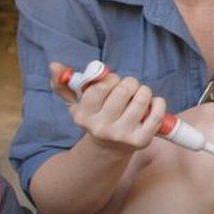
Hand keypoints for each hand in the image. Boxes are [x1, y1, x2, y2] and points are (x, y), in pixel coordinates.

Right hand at [49, 62, 166, 152]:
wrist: (109, 148)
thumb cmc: (95, 117)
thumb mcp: (76, 103)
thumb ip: (63, 83)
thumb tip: (54, 65)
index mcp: (83, 116)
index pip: (101, 87)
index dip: (112, 79)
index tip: (113, 81)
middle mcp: (101, 128)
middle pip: (124, 90)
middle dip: (130, 82)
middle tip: (129, 87)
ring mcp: (122, 135)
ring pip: (142, 98)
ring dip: (144, 91)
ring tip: (140, 95)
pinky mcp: (141, 141)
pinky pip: (157, 113)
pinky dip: (159, 102)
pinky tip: (153, 103)